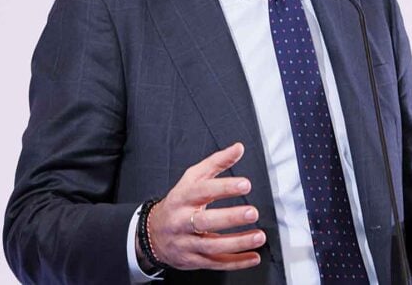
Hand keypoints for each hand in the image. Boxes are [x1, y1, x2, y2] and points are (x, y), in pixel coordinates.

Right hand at [141, 143, 264, 270]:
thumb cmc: (178, 203)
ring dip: (238, 242)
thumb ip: (216, 163)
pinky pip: (216, 263)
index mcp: (183, 198)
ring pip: (212, 245)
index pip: (202, 191)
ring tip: (258, 236)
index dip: (224, 187)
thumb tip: (238, 148)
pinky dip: (236, 262)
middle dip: (230, 218)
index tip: (245, 184)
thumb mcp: (192, 179)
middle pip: (205, 220)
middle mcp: (183, 221)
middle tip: (252, 212)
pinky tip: (253, 257)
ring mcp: (187, 242)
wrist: (153, 234)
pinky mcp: (194, 260)